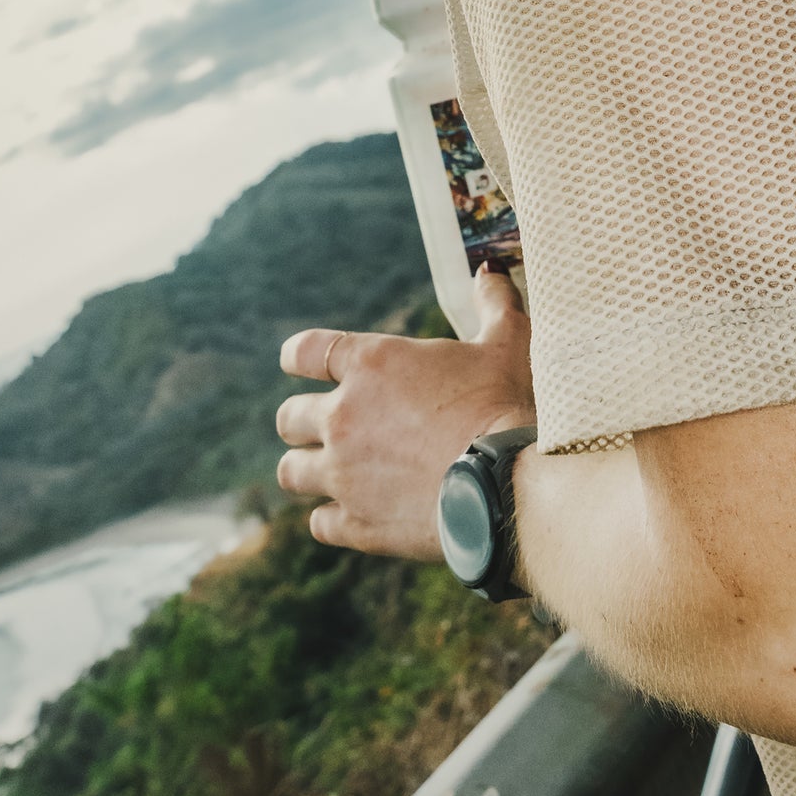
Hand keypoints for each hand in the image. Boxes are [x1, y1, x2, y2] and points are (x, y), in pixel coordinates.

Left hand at [275, 264, 532, 559]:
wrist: (509, 485)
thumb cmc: (506, 405)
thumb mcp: (507, 343)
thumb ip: (493, 304)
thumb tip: (490, 272)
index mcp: (370, 364)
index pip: (302, 352)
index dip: (298, 357)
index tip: (303, 364)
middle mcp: (343, 417)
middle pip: (287, 418)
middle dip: (303, 421)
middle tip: (333, 426)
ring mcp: (343, 475)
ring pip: (291, 472)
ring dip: (309, 469)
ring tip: (336, 471)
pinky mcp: (356, 524)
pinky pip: (320, 523)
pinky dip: (334, 517)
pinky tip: (358, 512)